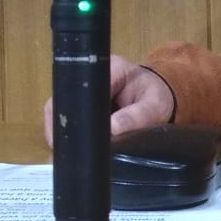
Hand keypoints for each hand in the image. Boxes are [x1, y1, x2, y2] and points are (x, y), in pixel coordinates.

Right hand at [42, 55, 175, 146]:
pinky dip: (72, 134)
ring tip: (75, 152)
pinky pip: (67, 120)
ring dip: (66, 133)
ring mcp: (80, 90)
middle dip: (66, 127)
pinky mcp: (78, 104)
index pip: (79, 88)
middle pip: (62, 101)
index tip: (75, 137)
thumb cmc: (159, 98)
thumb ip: (138, 116)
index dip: (73, 113)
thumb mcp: (155, 107)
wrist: (160, 98)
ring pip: (60, 112)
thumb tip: (112, 129)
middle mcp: (88, 76)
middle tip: (73, 150)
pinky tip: (78, 148)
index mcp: (108, 68)